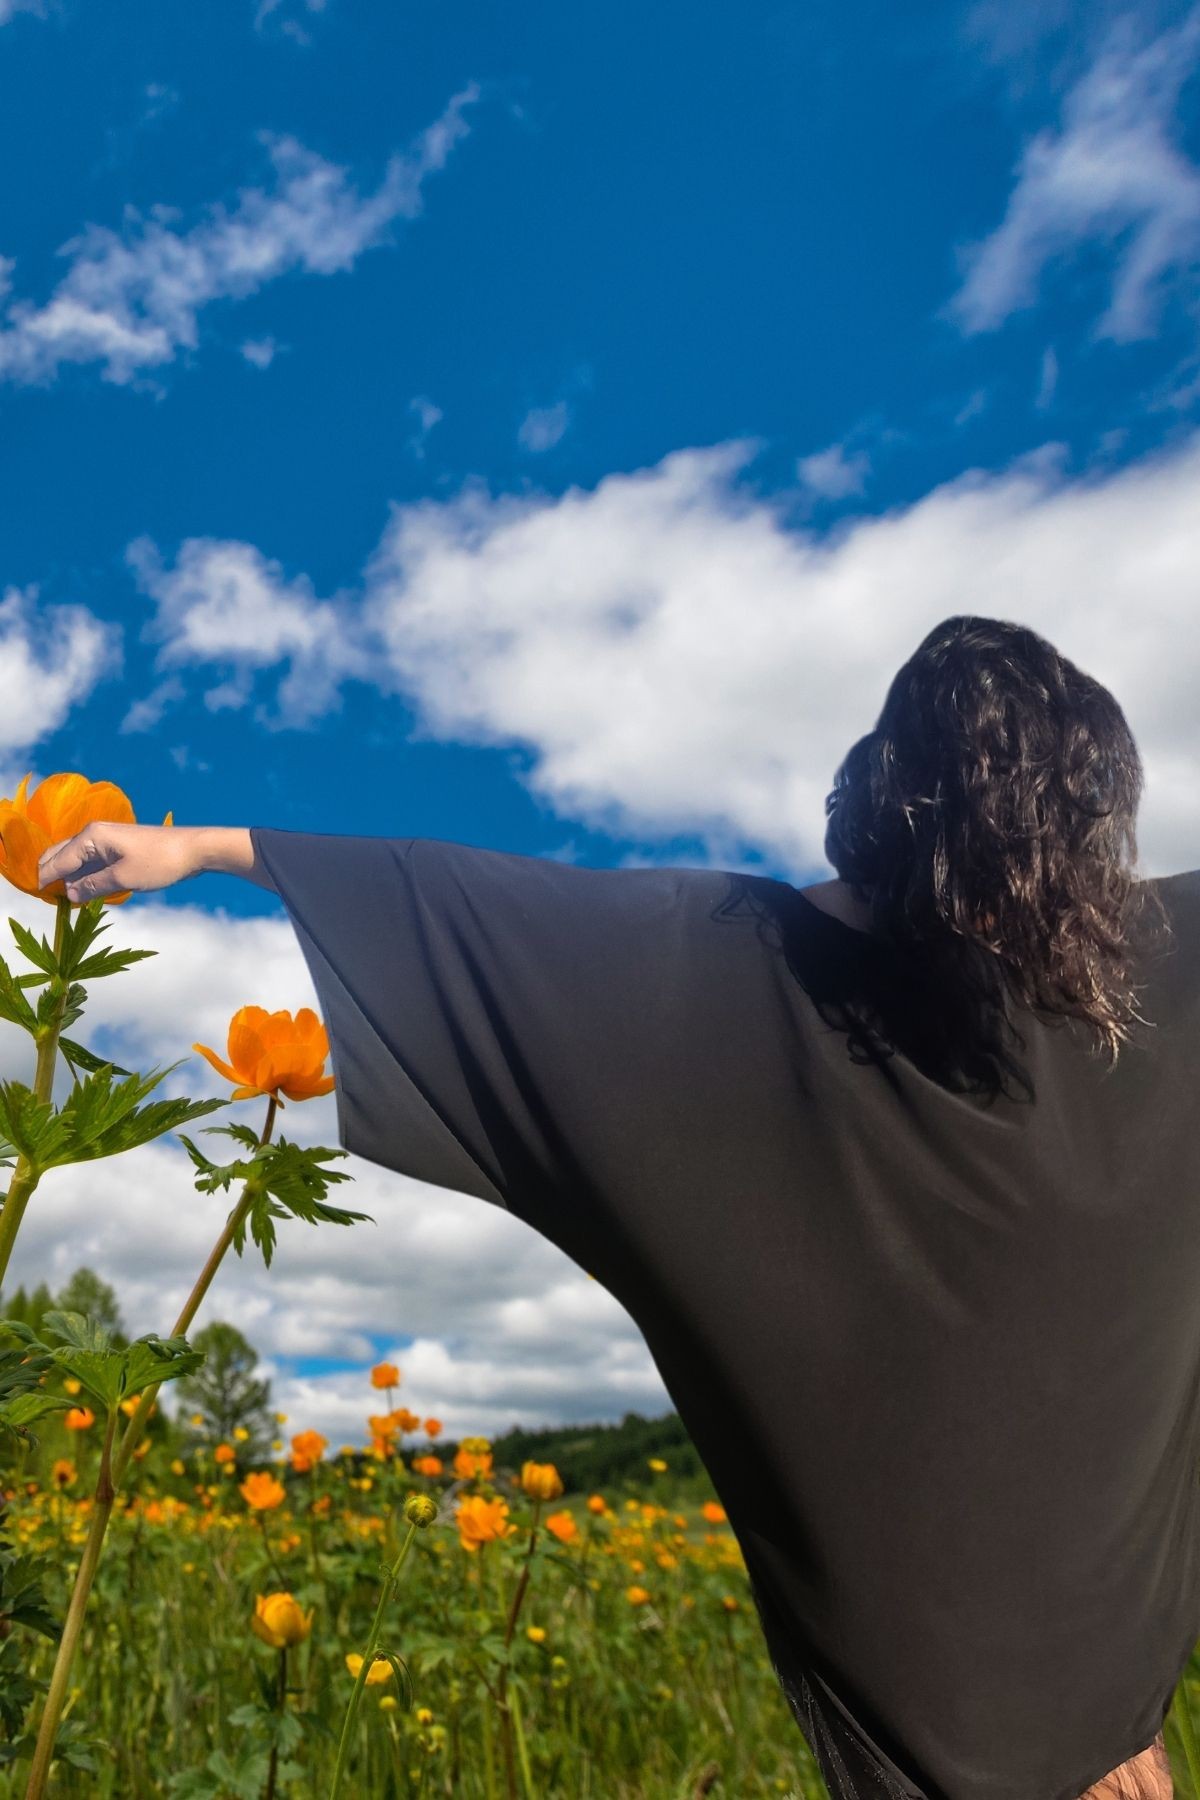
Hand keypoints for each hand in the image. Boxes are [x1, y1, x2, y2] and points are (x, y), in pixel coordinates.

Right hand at [37, 823, 200, 901]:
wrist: (194, 850)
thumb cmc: (160, 862)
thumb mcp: (123, 879)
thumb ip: (93, 886)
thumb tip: (69, 894)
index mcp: (91, 837)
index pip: (58, 860)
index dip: (46, 880)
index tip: (40, 898)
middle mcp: (93, 834)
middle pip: (61, 855)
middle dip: (53, 876)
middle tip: (52, 901)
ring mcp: (105, 840)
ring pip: (76, 860)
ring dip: (70, 878)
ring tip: (67, 901)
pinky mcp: (116, 849)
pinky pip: (91, 862)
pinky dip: (85, 876)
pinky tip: (85, 892)